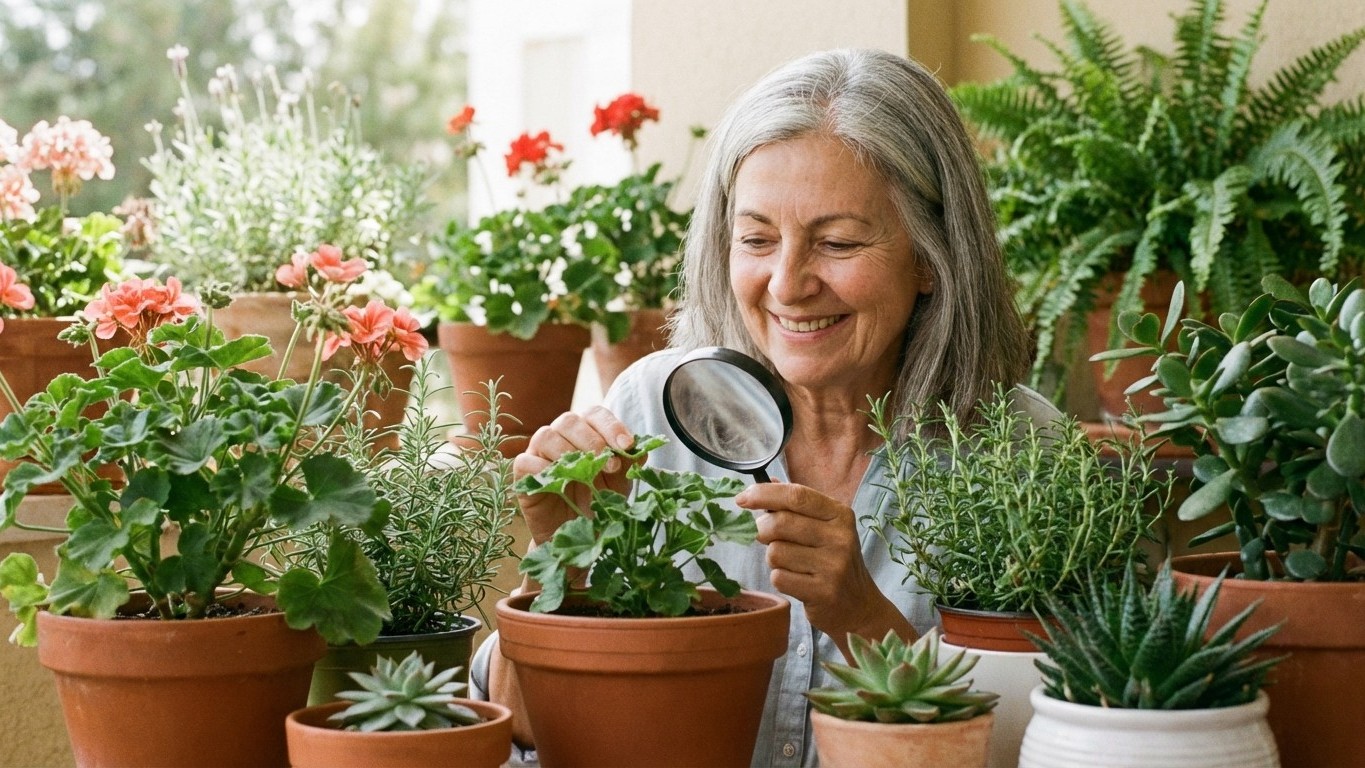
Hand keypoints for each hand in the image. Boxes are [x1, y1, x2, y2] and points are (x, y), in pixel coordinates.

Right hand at [514, 405, 635, 546]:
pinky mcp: (522, 473)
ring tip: (585, 475)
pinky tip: (560, 482)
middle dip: (592, 441)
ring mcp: (539, 452)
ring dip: (568, 452)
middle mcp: (561, 436)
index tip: (628, 445)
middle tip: (610, 465)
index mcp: (586, 431)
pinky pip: (526, 462)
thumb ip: (628, 464)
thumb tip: (642, 448)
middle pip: (569, 420)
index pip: (595, 414)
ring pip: (546, 436)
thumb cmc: (597, 503)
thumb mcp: (619, 485)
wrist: (576, 536)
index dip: (611, 426)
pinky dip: (543, 469)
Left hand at [736, 482, 910, 653]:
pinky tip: (797, 581)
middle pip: (780, 523)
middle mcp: (840, 537)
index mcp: (840, 514)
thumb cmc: (833, 561)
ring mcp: (833, 566)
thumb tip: (768, 482)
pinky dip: (780, 578)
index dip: (763, 494)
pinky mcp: (823, 592)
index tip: (741, 499)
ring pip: (775, 552)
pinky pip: (779, 577)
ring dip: (774, 559)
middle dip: (762, 530)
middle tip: (766, 538)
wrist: (859, 606)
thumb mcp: (825, 528)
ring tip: (791, 564)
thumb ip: (798, 505)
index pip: (796, 495)